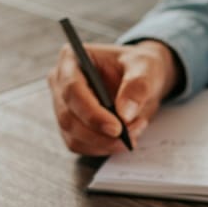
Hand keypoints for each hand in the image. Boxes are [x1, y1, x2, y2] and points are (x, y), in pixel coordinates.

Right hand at [48, 40, 180, 154]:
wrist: (143, 79)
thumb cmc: (140, 66)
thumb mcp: (146, 68)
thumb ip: (137, 87)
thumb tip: (124, 114)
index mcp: (71, 59)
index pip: (72, 90)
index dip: (92, 113)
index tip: (116, 128)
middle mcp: (61, 83)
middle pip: (69, 118)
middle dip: (101, 134)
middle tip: (131, 135)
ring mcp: (64, 107)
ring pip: (74, 137)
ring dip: (106, 143)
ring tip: (134, 131)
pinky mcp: (72, 126)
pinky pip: (82, 146)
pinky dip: (105, 147)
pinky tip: (124, 137)